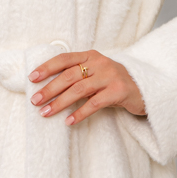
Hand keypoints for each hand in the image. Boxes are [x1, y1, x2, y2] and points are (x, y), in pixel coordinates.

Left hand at [28, 50, 145, 125]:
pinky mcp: (119, 91)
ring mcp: (110, 76)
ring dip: (60, 102)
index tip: (32, 78)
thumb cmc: (113, 83)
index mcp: (91, 56)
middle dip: (49, 88)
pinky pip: (95, 104)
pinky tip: (69, 121)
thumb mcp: (96, 73)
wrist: (145, 89)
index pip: (64, 59)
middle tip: (35, 100)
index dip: (47, 67)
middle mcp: (100, 63)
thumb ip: (77, 74)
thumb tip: (47, 86)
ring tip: (46, 112)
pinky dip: (80, 113)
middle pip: (69, 75)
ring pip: (79, 89)